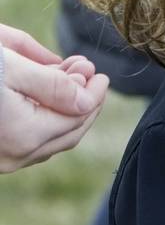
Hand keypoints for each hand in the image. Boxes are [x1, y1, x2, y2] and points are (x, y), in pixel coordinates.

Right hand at [1, 23, 109, 172]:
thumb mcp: (6, 61)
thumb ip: (53, 81)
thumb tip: (85, 92)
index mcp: (23, 131)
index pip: (79, 114)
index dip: (94, 91)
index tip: (95, 69)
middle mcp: (13, 155)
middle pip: (70, 132)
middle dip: (84, 101)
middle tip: (85, 71)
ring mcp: (1, 162)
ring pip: (51, 142)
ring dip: (66, 111)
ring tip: (65, 76)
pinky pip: (30, 146)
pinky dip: (44, 122)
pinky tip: (40, 94)